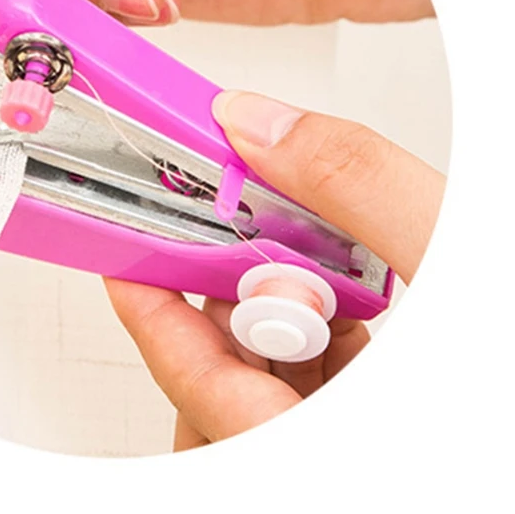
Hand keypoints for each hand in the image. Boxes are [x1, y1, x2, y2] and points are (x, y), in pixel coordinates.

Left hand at [104, 91, 445, 449]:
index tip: (127, 261)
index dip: (154, 317)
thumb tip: (257, 125)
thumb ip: (356, 186)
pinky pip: (303, 394)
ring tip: (304, 274)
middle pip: (219, 392)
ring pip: (260, 393)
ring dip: (270, 321)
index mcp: (322, 442)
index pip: (202, 391)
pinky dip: (312, 341)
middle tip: (240, 255)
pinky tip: (346, 306)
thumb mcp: (450, 255)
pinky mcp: (354, 431)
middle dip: (222, 311)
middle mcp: (315, 451)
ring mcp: (331, 444)